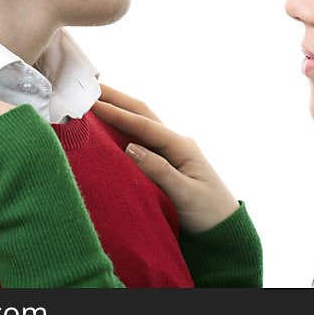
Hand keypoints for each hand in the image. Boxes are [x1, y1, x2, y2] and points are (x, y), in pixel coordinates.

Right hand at [93, 85, 238, 233]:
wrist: (224, 228)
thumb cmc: (208, 212)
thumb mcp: (185, 194)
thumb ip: (159, 171)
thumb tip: (130, 147)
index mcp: (181, 146)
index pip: (144, 125)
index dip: (118, 114)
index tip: (93, 104)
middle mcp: (175, 142)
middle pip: (142, 114)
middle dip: (116, 99)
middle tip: (89, 86)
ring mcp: (170, 150)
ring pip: (140, 123)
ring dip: (118, 109)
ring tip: (94, 98)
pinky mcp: (164, 161)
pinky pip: (139, 138)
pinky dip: (122, 127)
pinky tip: (107, 125)